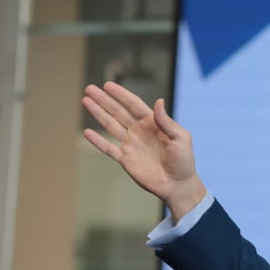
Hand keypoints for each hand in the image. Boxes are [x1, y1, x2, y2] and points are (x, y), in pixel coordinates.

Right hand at [81, 81, 206, 219]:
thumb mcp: (180, 138)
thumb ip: (166, 121)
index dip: (121, 94)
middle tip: (90, 88)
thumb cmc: (184, 160)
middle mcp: (139, 131)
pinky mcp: (126, 159)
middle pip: (118, 112)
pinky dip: (97, 141)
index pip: (133, 105)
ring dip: (98, 113)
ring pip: (110, 125)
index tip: (108, 85)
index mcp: (153, 123)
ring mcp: (131, 145)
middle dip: (104, 100)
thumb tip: (158, 101)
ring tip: (85, 101)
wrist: (178, 185)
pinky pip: (108, 148)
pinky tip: (87, 132)